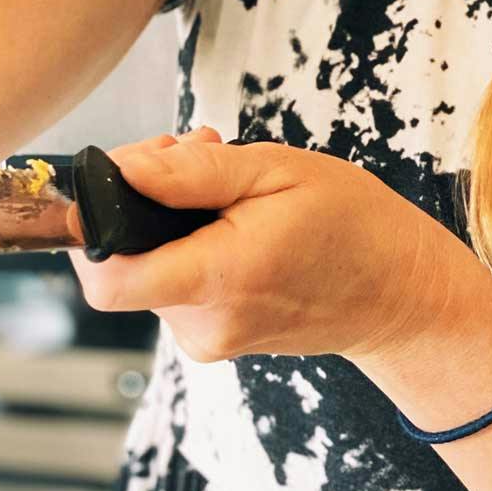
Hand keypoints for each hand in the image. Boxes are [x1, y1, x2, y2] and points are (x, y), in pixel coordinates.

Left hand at [66, 128, 464, 365]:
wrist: (400, 292)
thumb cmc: (352, 226)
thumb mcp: (278, 172)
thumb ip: (194, 174)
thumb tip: (125, 169)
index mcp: (220, 278)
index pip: (107, 278)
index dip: (91, 226)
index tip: (115, 179)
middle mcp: (204, 322)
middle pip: (125, 261)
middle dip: (143, 198)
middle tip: (193, 153)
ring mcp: (209, 337)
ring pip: (150, 267)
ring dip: (170, 216)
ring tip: (227, 181)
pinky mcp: (215, 337)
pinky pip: (176, 282)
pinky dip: (190, 242)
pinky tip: (233, 215)